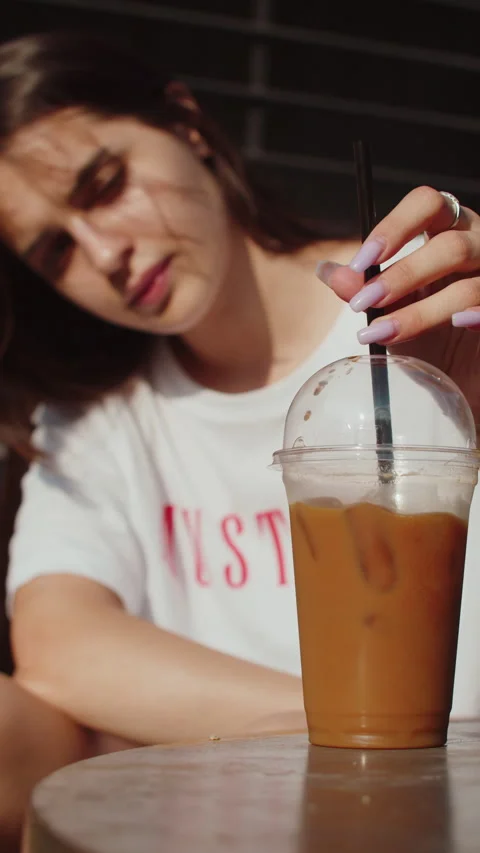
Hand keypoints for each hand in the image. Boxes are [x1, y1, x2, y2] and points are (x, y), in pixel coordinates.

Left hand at [316, 186, 479, 427]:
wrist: (459, 378)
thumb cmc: (429, 336)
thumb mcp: (389, 311)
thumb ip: (362, 289)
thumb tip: (328, 271)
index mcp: (448, 229)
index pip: (427, 204)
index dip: (394, 226)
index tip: (361, 261)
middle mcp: (478, 245)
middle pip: (449, 246)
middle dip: (401, 276)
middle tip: (363, 303)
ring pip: (468, 286)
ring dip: (420, 311)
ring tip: (382, 332)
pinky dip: (475, 314)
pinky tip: (457, 324)